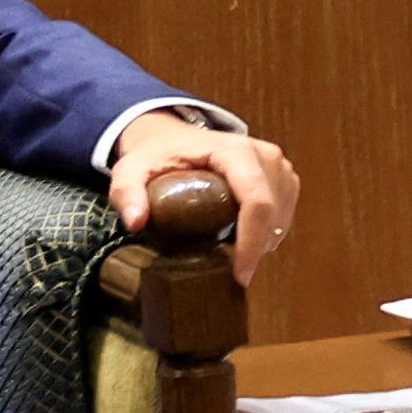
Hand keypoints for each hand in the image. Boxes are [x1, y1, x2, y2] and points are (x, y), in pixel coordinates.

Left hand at [112, 109, 298, 273]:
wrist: (172, 137)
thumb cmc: (156, 155)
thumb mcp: (131, 169)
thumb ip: (127, 192)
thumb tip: (136, 222)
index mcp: (236, 152)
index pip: (257, 201)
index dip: (251, 242)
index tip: (240, 275)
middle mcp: (265, 155)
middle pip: (273, 213)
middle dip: (256, 249)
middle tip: (233, 274)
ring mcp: (278, 165)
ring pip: (282, 216)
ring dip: (262, 241)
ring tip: (234, 255)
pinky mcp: (283, 176)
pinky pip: (284, 212)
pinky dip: (268, 231)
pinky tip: (246, 239)